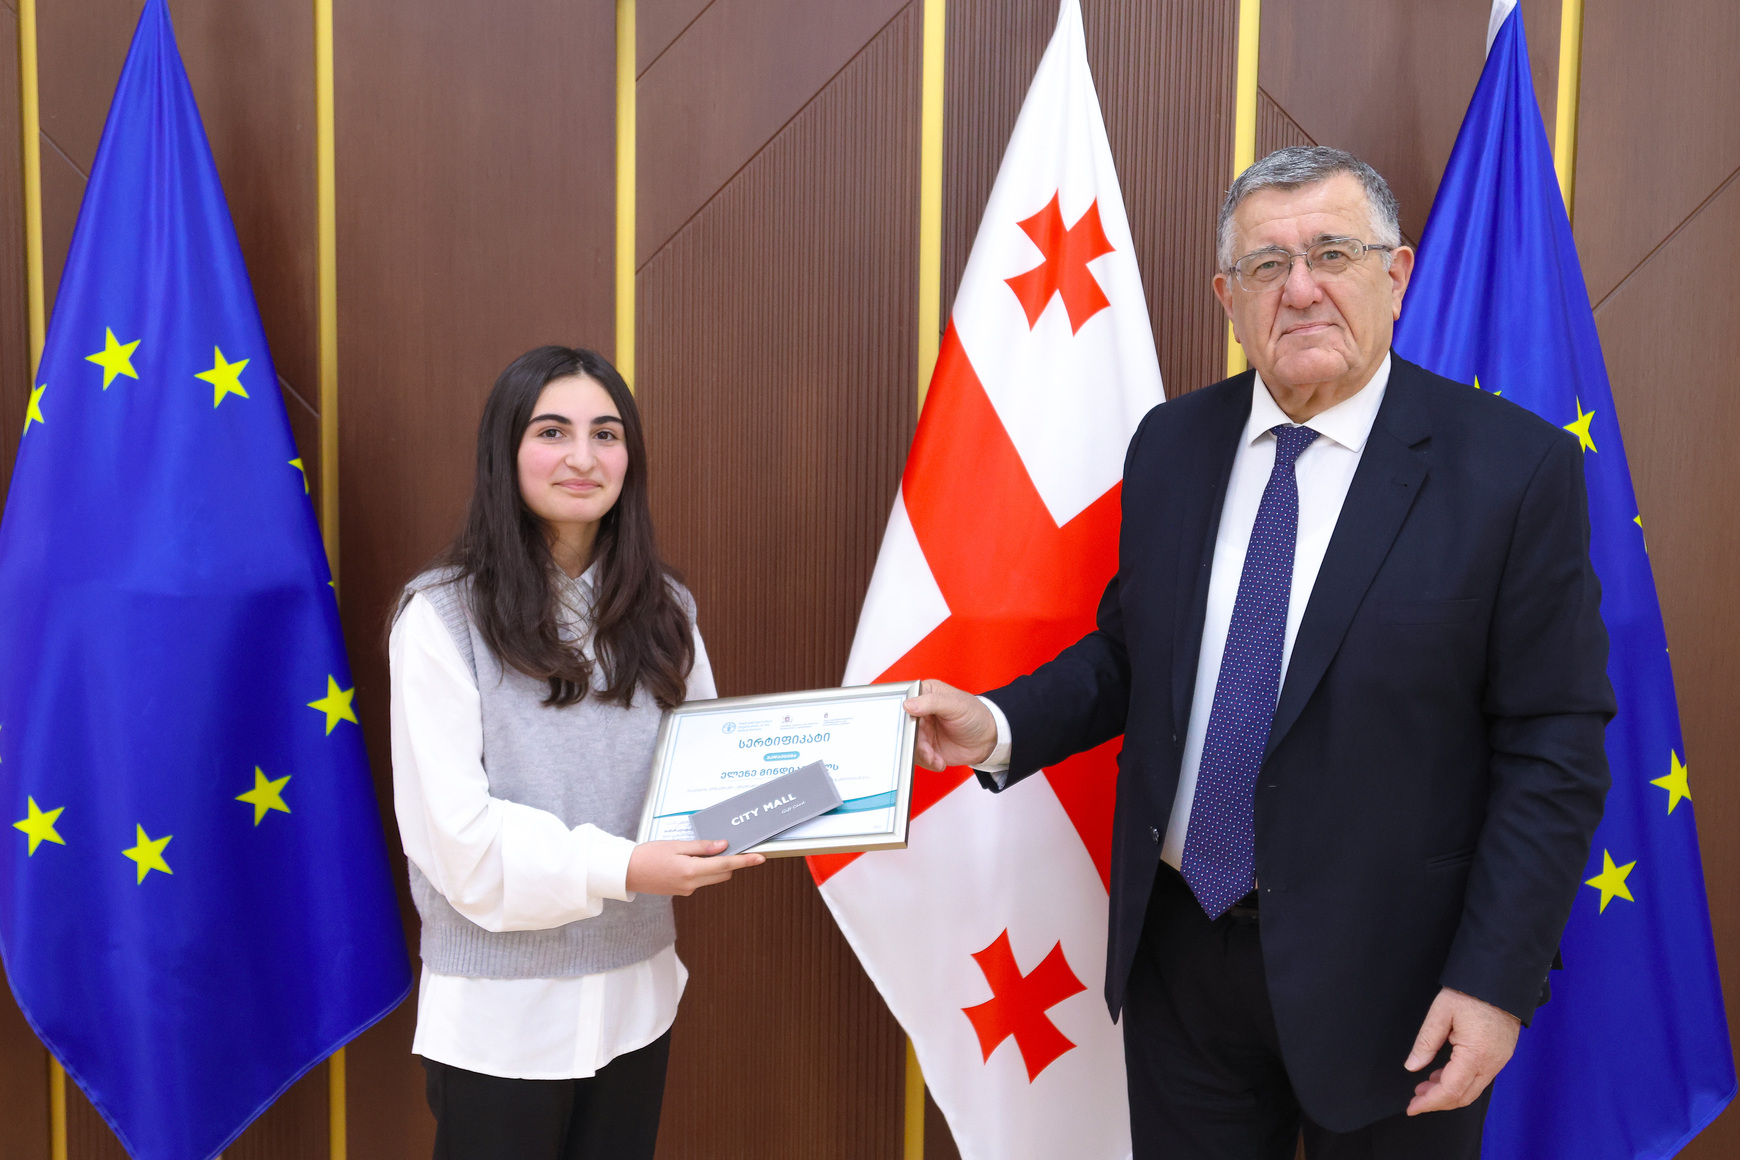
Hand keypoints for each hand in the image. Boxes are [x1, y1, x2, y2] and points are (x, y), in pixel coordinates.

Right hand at [625, 840, 764, 896]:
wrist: (627, 872)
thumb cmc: (648, 855)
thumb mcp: (676, 845)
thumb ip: (701, 847)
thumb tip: (723, 846)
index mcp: (691, 870)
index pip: (725, 865)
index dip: (745, 861)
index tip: (760, 858)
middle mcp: (692, 884)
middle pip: (723, 873)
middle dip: (727, 860)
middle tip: (722, 844)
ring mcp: (687, 890)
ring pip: (712, 877)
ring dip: (714, 865)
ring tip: (695, 851)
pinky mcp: (682, 892)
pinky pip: (700, 880)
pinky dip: (701, 870)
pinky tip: (686, 860)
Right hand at [903, 679, 998, 770]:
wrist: (988, 740)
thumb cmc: (975, 715)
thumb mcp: (956, 704)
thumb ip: (931, 702)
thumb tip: (908, 705)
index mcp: (925, 694)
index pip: (904, 701)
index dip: (902, 714)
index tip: (906, 726)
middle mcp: (920, 713)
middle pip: (903, 726)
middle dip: (913, 740)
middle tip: (924, 749)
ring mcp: (922, 731)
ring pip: (909, 744)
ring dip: (921, 754)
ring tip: (935, 758)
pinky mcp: (927, 748)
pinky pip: (918, 757)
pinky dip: (928, 762)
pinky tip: (939, 761)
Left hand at [1404, 987, 1520, 1114]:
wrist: (1501, 979)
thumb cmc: (1470, 992)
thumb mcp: (1440, 1012)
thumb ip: (1425, 1042)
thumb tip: (1412, 1067)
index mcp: (1474, 1055)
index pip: (1450, 1091)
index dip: (1429, 1102)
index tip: (1412, 1107)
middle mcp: (1491, 1063)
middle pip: (1463, 1097)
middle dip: (1437, 1101)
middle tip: (1416, 1098)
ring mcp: (1499, 1061)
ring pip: (1472, 1090)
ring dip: (1448, 1092)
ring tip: (1425, 1086)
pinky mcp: (1501, 1056)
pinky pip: (1480, 1078)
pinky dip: (1460, 1082)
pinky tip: (1443, 1073)